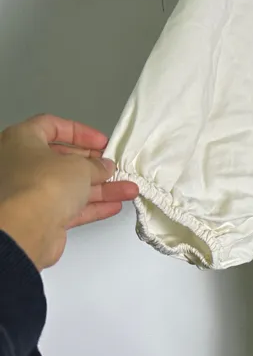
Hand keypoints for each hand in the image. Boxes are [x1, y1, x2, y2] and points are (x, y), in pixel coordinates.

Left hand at [0, 114, 138, 269]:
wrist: (27, 229)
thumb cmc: (45, 183)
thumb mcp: (79, 166)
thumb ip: (96, 165)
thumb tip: (105, 166)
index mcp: (21, 140)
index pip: (51, 126)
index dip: (79, 132)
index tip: (101, 142)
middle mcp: (21, 164)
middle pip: (63, 159)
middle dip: (94, 164)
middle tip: (114, 167)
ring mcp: (30, 192)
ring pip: (70, 186)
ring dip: (101, 188)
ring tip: (128, 189)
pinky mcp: (41, 216)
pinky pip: (70, 207)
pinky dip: (92, 205)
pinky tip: (114, 205)